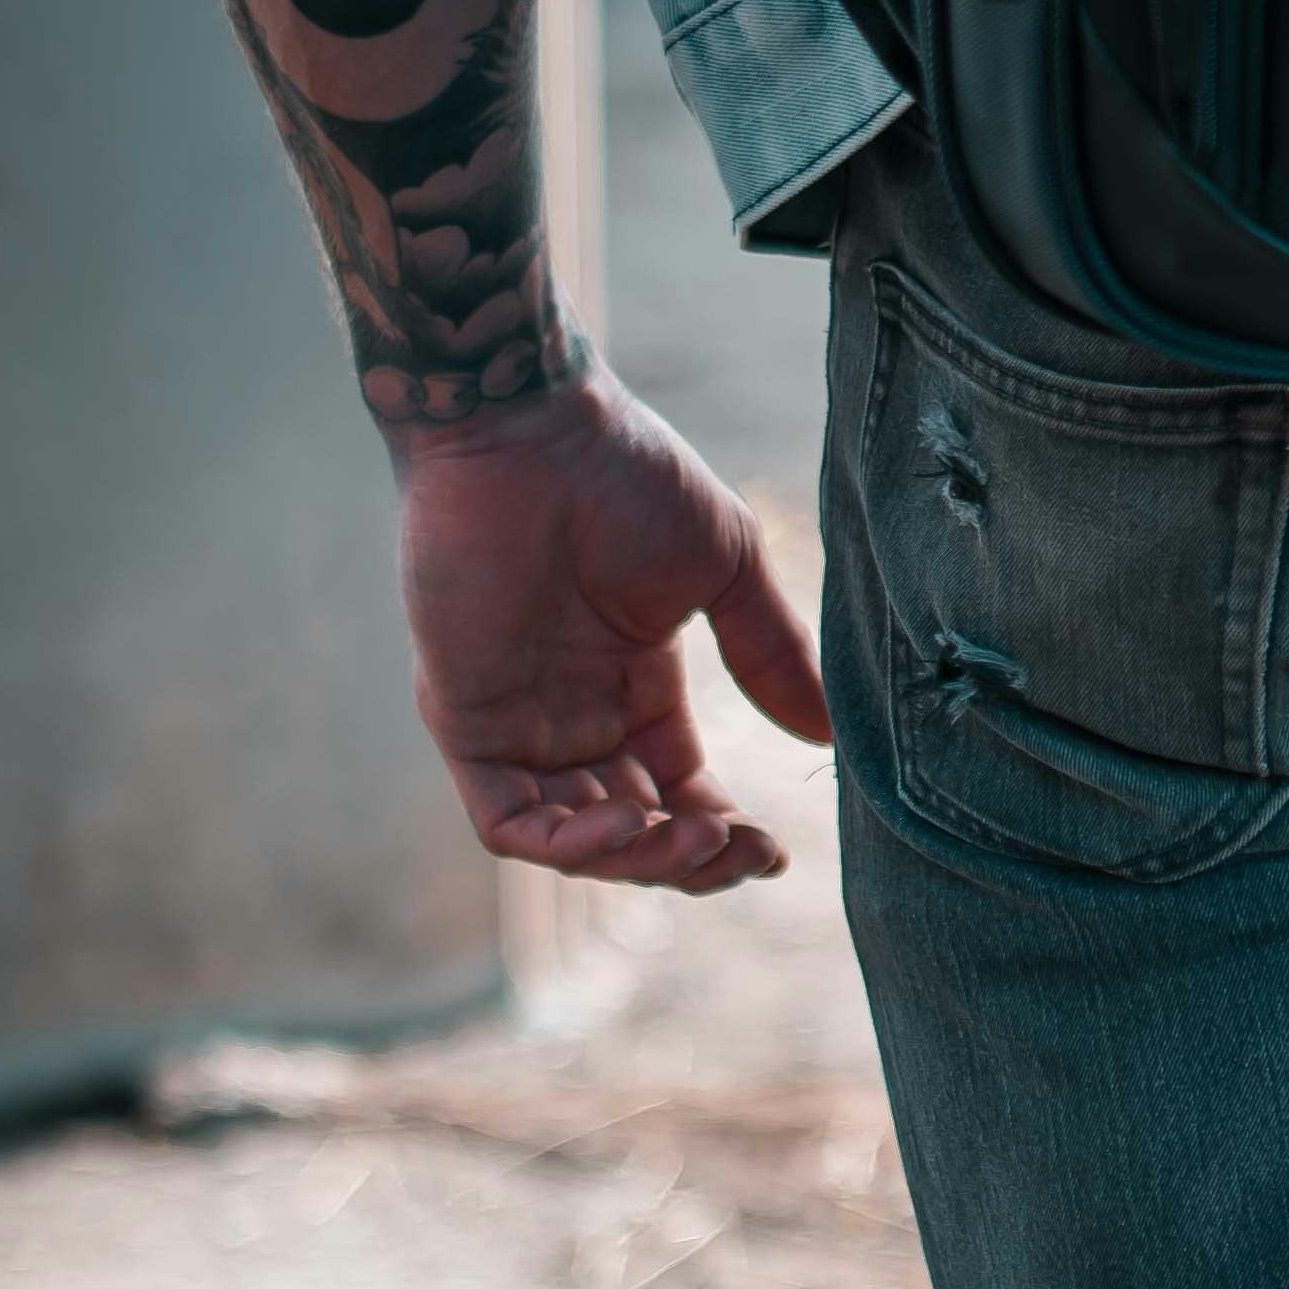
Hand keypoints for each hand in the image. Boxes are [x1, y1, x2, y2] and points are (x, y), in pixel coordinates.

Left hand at [390, 365, 832, 894]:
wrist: (530, 427)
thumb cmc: (624, 474)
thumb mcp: (724, 568)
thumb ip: (770, 654)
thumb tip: (826, 736)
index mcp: (637, 689)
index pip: (681, 797)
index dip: (726, 840)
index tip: (775, 852)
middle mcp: (576, 718)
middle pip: (635, 835)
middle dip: (689, 860)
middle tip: (737, 843)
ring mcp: (518, 724)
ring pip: (574, 844)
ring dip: (638, 861)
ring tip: (691, 833)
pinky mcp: (463, 720)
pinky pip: (508, 823)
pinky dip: (567, 846)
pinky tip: (628, 819)